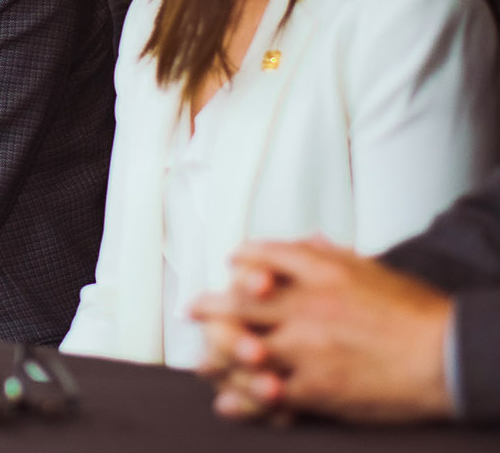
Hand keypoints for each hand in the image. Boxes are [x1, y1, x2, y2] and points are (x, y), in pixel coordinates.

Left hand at [190, 237, 454, 423]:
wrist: (447, 356)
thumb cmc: (417, 315)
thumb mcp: (372, 269)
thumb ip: (332, 255)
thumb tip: (307, 240)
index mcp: (321, 272)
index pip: (262, 254)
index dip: (241, 258)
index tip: (230, 262)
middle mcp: (305, 305)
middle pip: (238, 301)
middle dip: (210, 306)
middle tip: (195, 310)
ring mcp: (307, 347)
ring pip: (242, 349)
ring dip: (216, 356)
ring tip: (203, 361)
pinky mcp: (316, 387)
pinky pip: (267, 394)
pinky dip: (245, 400)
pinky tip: (229, 402)